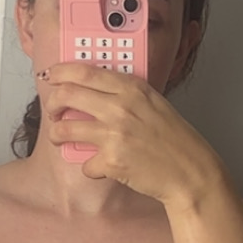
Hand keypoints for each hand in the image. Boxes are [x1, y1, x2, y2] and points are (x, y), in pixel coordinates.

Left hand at [40, 62, 222, 208]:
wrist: (191, 171)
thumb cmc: (175, 140)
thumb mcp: (154, 103)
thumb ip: (126, 94)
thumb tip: (94, 91)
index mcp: (132, 88)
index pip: (84, 71)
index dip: (61, 72)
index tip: (52, 76)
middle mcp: (121, 107)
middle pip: (66, 95)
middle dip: (52, 103)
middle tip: (53, 110)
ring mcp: (114, 134)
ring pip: (64, 129)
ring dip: (57, 135)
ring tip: (62, 138)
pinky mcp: (111, 161)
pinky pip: (85, 164)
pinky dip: (90, 168)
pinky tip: (103, 167)